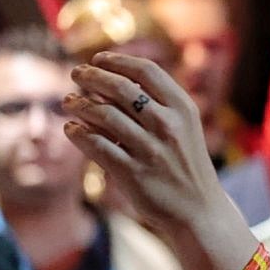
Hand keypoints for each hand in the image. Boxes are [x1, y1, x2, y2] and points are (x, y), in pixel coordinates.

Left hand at [63, 52, 230, 238]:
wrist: (200, 209)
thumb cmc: (186, 163)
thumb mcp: (185, 128)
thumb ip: (158, 103)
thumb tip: (111, 76)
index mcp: (184, 109)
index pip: (146, 71)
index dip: (117, 61)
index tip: (98, 59)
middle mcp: (169, 126)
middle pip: (120, 87)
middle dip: (91, 76)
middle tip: (75, 74)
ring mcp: (151, 150)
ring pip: (103, 114)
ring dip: (78, 104)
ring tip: (69, 102)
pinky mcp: (133, 173)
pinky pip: (95, 145)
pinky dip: (77, 133)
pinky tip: (72, 129)